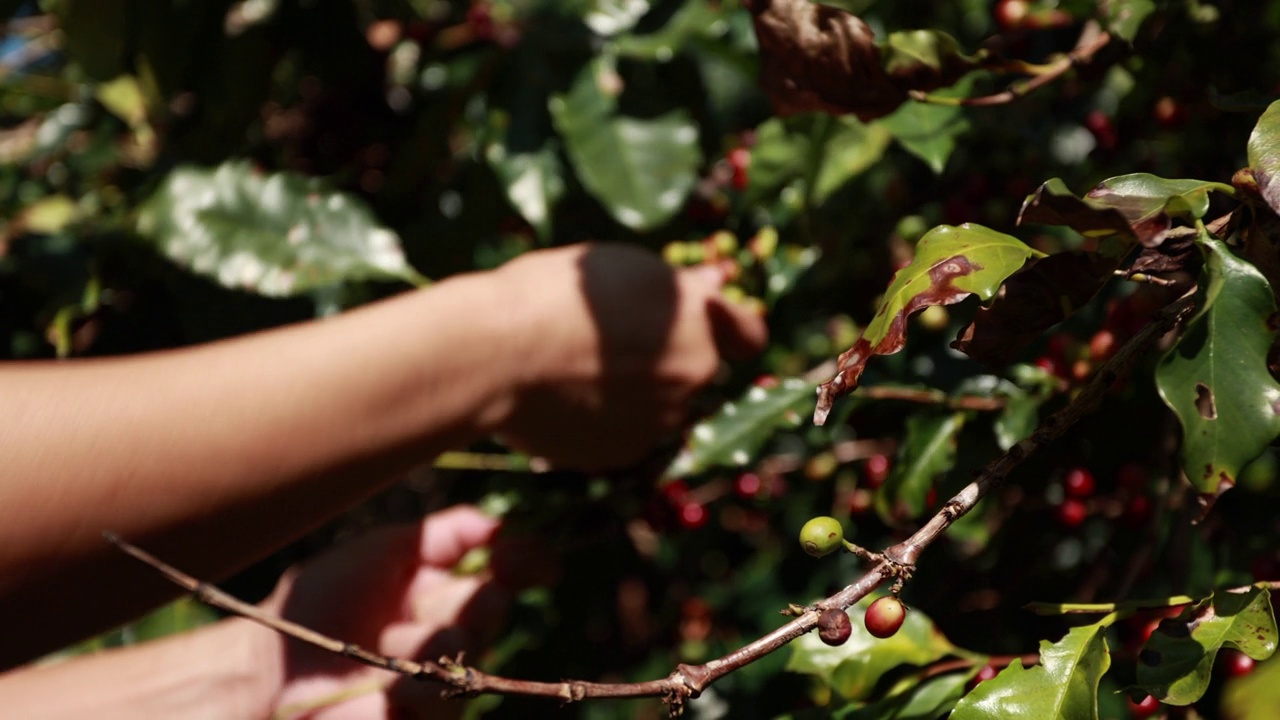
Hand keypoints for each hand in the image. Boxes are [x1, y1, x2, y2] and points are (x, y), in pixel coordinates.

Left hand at [257, 506, 536, 718]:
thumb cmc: (316, 604)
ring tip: (389, 641)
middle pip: (491, 606)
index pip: (504, 571)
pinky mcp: (424, 715)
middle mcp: (446, 630)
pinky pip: (443, 698)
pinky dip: (416, 682)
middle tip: (444, 598)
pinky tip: (387, 681)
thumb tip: (500, 522)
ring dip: (433, 637)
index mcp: (441, 587)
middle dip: (477, 597)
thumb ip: (443, 532)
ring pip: (467, 646)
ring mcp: (438, 676)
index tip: (543, 558)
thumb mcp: (381, 550)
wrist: (269, 666)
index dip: (527, 561)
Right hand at [491, 243, 767, 469]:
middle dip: (670, 360)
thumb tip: (714, 284)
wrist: (495, 354)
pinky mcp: (624, 454)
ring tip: (576, 371)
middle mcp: (694, 373)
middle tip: (611, 342)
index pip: (748, 333)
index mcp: (698, 319)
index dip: (729, 328)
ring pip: (660, 407)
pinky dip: (606, 423)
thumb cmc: (551, 293)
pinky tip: (565, 401)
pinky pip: (626, 435)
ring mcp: (661, 420)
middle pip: (696, 371)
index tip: (709, 326)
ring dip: (637, 395)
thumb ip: (675, 286)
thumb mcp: (619, 266)